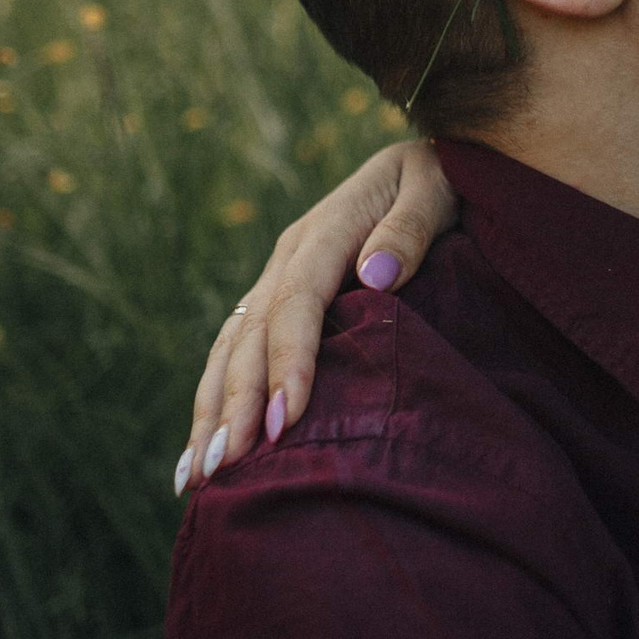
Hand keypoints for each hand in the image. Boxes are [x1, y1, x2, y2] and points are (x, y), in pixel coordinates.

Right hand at [177, 139, 457, 493]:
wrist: (422, 161)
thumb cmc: (440, 180)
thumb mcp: (436, 189)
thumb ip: (410, 229)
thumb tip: (378, 276)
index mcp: (326, 231)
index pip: (298, 301)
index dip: (288, 361)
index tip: (284, 420)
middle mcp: (289, 256)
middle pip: (251, 334)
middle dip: (235, 403)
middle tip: (227, 469)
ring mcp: (276, 277)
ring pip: (230, 348)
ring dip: (210, 412)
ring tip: (197, 478)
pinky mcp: (275, 298)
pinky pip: (234, 350)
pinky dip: (212, 400)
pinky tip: (199, 453)